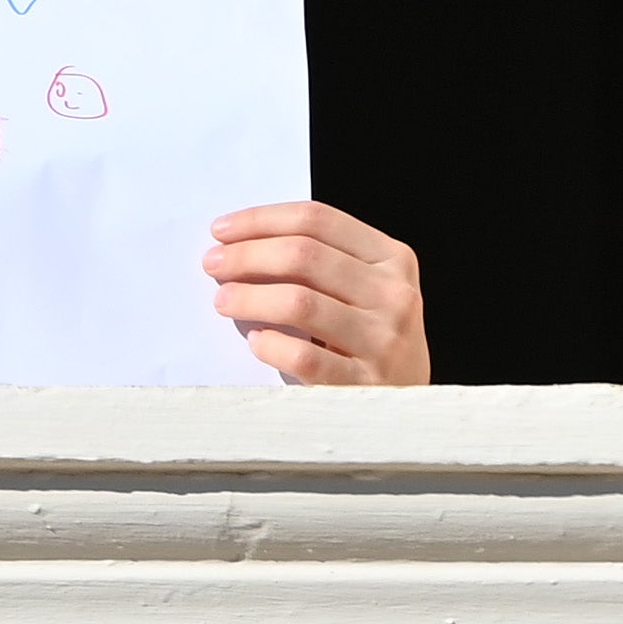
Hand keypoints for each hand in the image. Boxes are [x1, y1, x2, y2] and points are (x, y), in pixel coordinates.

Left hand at [207, 200, 427, 384]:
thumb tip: (237, 242)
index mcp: (392, 258)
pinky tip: (257, 342)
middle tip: (212, 264)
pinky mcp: (367, 383)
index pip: (317, 220)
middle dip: (246, 255)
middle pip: (303, 255)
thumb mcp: (361, 287)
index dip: (260, 220)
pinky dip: (272, 345)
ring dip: (249, 297)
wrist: (411, 404)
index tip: (221, 230)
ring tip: (223, 300)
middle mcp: (395, 295)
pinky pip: (304, 357)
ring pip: (300, 302)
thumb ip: (318, 260)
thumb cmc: (369, 334)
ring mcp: (385, 340)